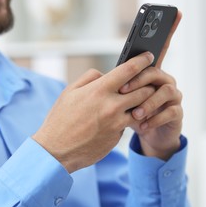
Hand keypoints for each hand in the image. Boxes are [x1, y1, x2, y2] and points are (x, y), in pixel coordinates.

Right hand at [32, 52, 155, 173]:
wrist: (57, 151)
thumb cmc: (61, 119)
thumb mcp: (70, 92)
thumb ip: (90, 78)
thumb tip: (106, 73)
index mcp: (99, 90)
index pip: (129, 70)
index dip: (142, 60)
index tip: (149, 56)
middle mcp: (111, 105)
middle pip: (143, 89)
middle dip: (146, 85)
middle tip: (145, 82)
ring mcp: (117, 123)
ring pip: (142, 108)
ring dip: (141, 103)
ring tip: (134, 101)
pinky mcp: (118, 137)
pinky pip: (129, 124)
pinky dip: (127, 119)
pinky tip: (118, 119)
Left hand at [119, 10, 183, 160]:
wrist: (147, 135)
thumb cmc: (132, 112)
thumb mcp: (122, 98)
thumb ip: (119, 83)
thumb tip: (103, 76)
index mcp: (151, 72)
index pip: (160, 48)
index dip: (168, 30)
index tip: (175, 11)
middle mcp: (164, 80)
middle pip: (155, 71)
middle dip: (138, 80)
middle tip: (122, 90)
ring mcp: (173, 96)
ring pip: (165, 91)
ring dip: (148, 102)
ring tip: (135, 114)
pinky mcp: (177, 113)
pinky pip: (170, 112)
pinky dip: (155, 118)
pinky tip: (143, 125)